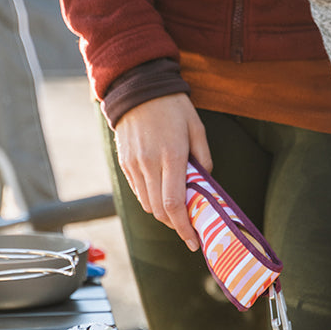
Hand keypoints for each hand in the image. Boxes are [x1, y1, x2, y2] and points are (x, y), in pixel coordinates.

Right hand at [114, 93, 211, 250]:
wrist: (137, 88)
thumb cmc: (173, 107)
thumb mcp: (197, 128)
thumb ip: (203, 159)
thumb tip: (206, 183)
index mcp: (171, 156)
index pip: (174, 204)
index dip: (184, 228)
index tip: (193, 241)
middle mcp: (149, 164)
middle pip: (159, 211)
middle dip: (175, 225)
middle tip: (189, 227)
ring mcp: (134, 165)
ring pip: (147, 205)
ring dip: (162, 214)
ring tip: (176, 210)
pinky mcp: (124, 164)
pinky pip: (138, 192)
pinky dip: (150, 200)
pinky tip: (161, 193)